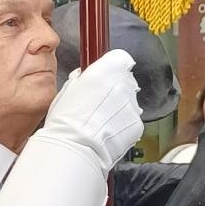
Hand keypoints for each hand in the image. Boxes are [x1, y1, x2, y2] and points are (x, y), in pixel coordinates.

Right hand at [43, 49, 143, 172]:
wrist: (76, 148)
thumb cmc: (66, 120)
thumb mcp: (68, 88)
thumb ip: (84, 77)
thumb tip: (87, 76)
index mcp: (108, 69)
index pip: (120, 57)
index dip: (111, 66)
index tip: (104, 74)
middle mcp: (125, 84)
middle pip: (125, 80)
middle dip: (114, 89)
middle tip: (96, 102)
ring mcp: (133, 105)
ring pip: (129, 101)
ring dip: (118, 108)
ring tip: (99, 121)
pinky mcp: (137, 124)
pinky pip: (131, 120)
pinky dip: (122, 125)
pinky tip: (106, 131)